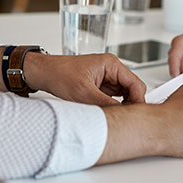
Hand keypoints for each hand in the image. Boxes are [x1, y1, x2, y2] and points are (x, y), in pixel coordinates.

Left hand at [24, 53, 146, 105]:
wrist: (44, 73)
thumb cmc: (59, 74)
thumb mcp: (84, 93)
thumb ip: (106, 104)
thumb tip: (122, 115)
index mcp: (111, 64)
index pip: (136, 83)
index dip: (137, 100)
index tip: (134, 115)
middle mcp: (111, 69)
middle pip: (132, 89)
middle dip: (130, 104)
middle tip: (123, 118)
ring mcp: (107, 77)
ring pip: (124, 95)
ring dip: (121, 106)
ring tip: (113, 116)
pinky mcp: (101, 85)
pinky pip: (114, 97)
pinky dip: (113, 106)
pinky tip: (107, 112)